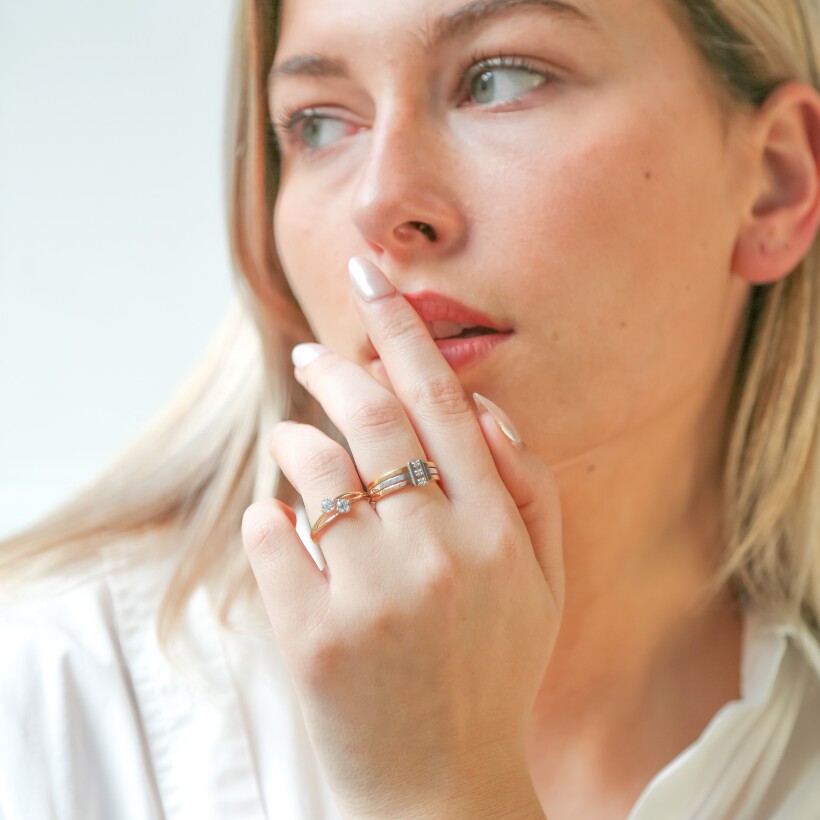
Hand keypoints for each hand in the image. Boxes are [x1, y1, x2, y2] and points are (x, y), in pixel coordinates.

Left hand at [242, 257, 563, 819]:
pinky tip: (287, 525)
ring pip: (312, 465)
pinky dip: (271, 514)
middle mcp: (439, 553)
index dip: (403, 329)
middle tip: (312, 353)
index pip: (442, 400)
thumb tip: (486, 410)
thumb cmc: (491, 670)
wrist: (441, 786)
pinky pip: (272, 534)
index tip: (372, 277)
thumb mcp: (542, 584)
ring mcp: (372, 595)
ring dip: (297, 440)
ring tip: (300, 446)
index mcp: (497, 531)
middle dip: (333, 366)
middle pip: (371, 414)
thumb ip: (531, 489)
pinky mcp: (311, 637)